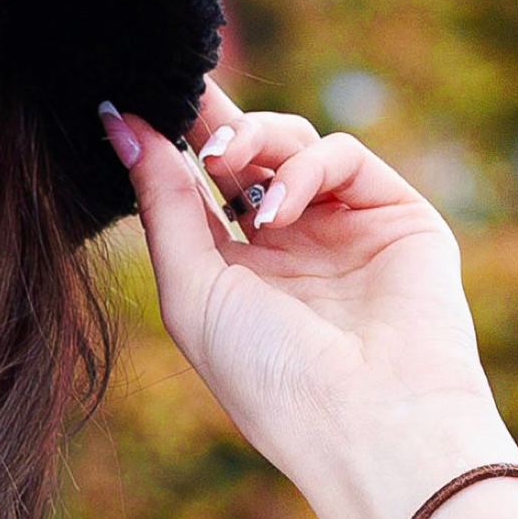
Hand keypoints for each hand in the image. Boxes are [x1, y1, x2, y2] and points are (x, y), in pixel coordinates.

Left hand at [104, 81, 512, 518]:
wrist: (366, 420)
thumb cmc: (268, 378)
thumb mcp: (190, 290)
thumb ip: (161, 203)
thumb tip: (120, 120)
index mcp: (236, 274)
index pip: (198, 189)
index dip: (171, 143)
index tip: (135, 99)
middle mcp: (291, 247)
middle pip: (245, 155)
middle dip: (209, 123)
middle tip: (178, 98)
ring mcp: (345, 228)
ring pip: (291, 143)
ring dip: (249, 139)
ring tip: (220, 162)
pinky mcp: (396, 215)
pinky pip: (342, 156)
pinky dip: (302, 168)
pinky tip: (275, 211)